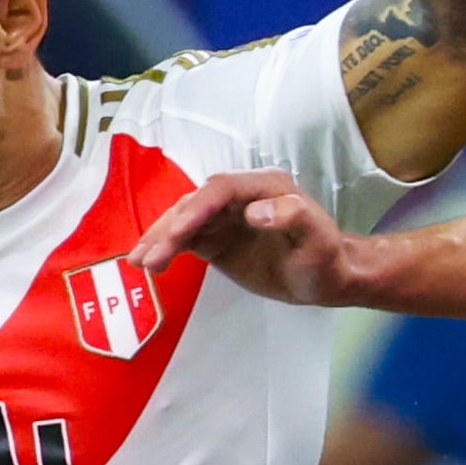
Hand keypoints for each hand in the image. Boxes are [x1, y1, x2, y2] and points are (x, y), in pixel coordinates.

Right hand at [133, 168, 360, 306]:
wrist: (328, 277)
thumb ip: (292, 217)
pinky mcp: (218, 239)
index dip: (196, 209)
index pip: (220, 190)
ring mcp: (226, 217)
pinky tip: (147, 264)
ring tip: (137, 264)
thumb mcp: (317, 239)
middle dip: (169, 229)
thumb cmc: (326, 258)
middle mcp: (240, 196)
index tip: (178, 234)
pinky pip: (186, 239)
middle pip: (195, 204)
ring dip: (159, 240)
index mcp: (264, 187)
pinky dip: (166, 249)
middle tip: (148, 257)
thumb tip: (254, 212)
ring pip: (184, 221)